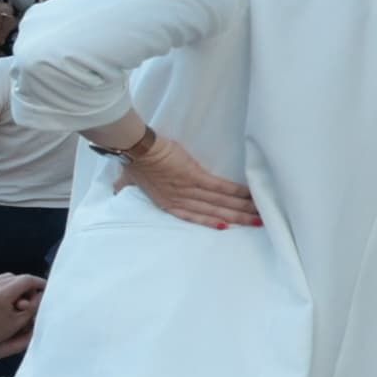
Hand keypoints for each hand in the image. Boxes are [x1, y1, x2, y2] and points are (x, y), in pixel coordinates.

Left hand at [117, 133, 258, 230]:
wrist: (136, 149)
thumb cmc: (133, 163)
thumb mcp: (127, 181)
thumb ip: (124, 187)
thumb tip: (117, 189)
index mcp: (166, 202)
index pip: (193, 216)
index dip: (211, 222)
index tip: (229, 227)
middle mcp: (180, 200)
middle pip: (213, 212)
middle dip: (237, 218)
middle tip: (258, 223)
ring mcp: (188, 189)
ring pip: (219, 202)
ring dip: (241, 207)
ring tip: (259, 212)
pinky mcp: (194, 176)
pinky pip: (219, 186)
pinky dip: (234, 192)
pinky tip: (249, 197)